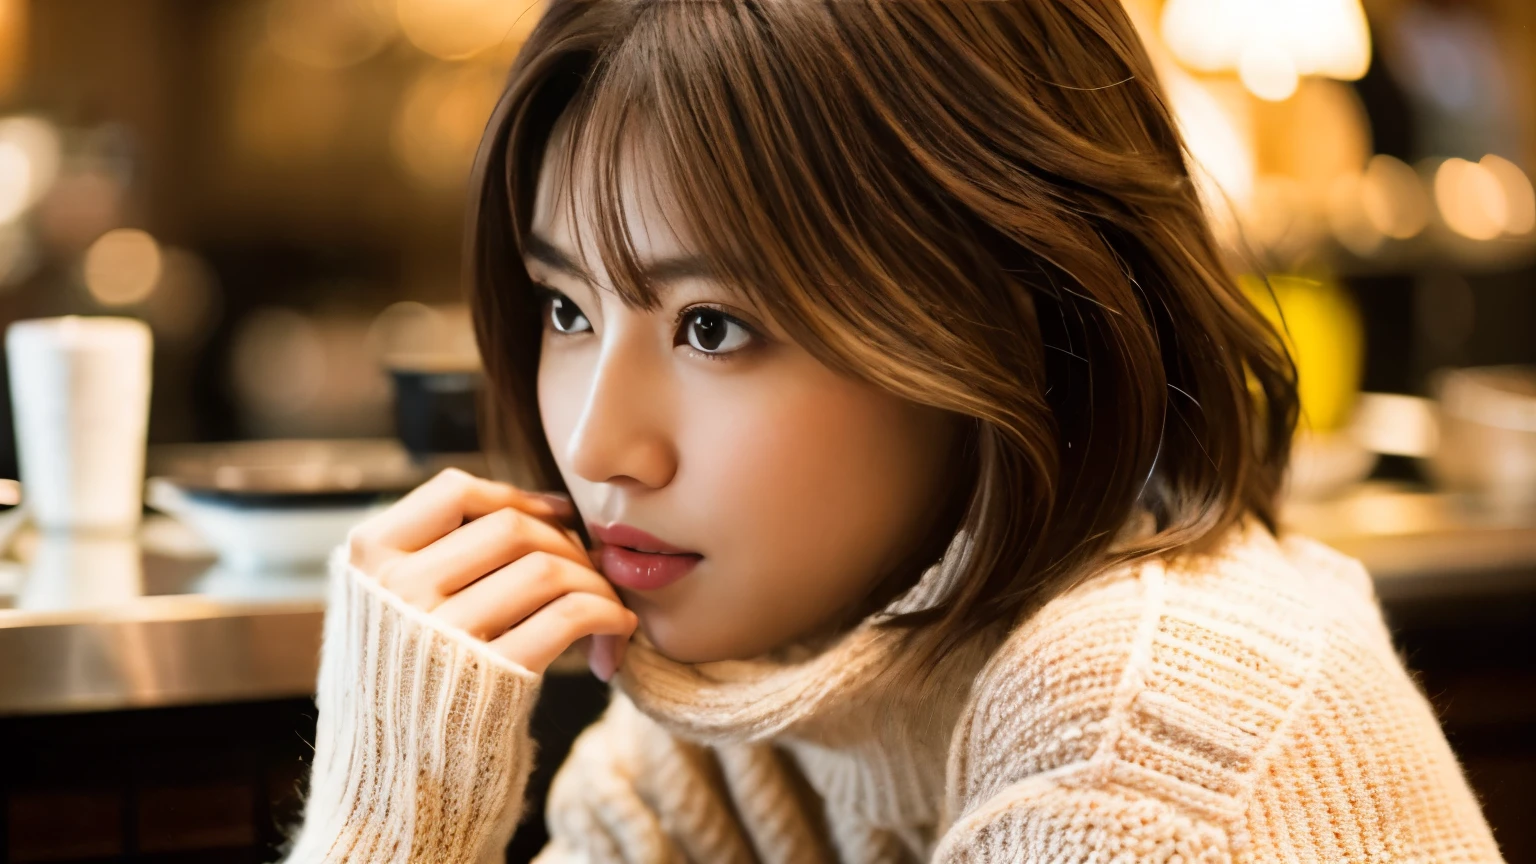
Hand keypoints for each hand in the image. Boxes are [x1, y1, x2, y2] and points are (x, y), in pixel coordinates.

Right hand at [346, 468, 636, 679]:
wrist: (386, 793)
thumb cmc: (402, 694)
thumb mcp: (383, 611)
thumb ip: (428, 558)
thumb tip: (536, 510)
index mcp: (368, 560)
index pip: (454, 490)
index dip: (516, 495)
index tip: (555, 515)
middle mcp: (398, 589)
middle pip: (512, 527)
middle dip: (565, 543)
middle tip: (588, 572)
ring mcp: (443, 633)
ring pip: (547, 568)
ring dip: (593, 581)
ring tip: (605, 606)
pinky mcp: (494, 676)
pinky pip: (570, 615)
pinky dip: (607, 614)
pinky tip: (616, 630)